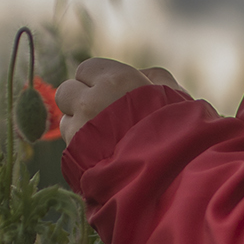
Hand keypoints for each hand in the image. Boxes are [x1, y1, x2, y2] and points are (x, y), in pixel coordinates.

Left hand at [56, 58, 181, 143]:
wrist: (168, 174)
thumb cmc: (177, 131)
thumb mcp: (173, 94)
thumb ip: (152, 78)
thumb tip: (140, 74)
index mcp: (116, 80)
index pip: (86, 69)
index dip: (96, 80)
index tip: (108, 92)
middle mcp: (91, 100)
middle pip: (66, 91)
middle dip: (79, 100)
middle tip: (100, 113)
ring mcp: (79, 129)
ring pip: (66, 120)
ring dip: (79, 125)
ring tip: (106, 138)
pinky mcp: (74, 155)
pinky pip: (69, 145)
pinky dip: (81, 147)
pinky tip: (103, 153)